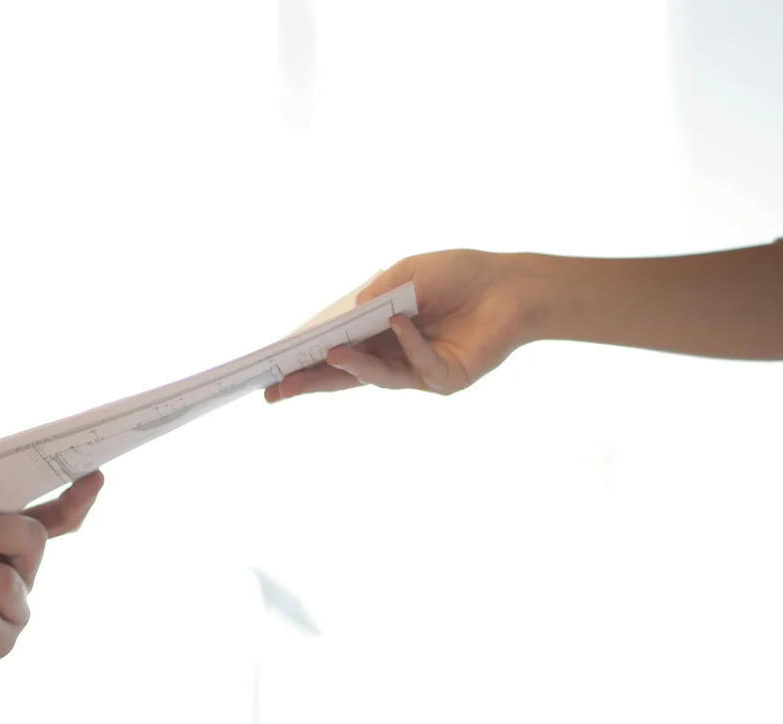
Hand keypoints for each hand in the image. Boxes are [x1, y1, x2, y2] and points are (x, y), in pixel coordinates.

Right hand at [264, 249, 535, 400]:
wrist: (511, 284)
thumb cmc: (458, 275)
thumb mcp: (408, 274)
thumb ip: (376, 295)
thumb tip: (345, 317)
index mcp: (378, 334)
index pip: (335, 352)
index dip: (305, 362)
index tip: (272, 371)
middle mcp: (394, 357)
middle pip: (346, 375)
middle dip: (311, 381)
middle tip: (277, 390)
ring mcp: (419, 371)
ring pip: (378, 376)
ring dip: (353, 364)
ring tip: (329, 352)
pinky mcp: (447, 378)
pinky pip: (421, 365)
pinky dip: (409, 344)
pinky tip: (399, 324)